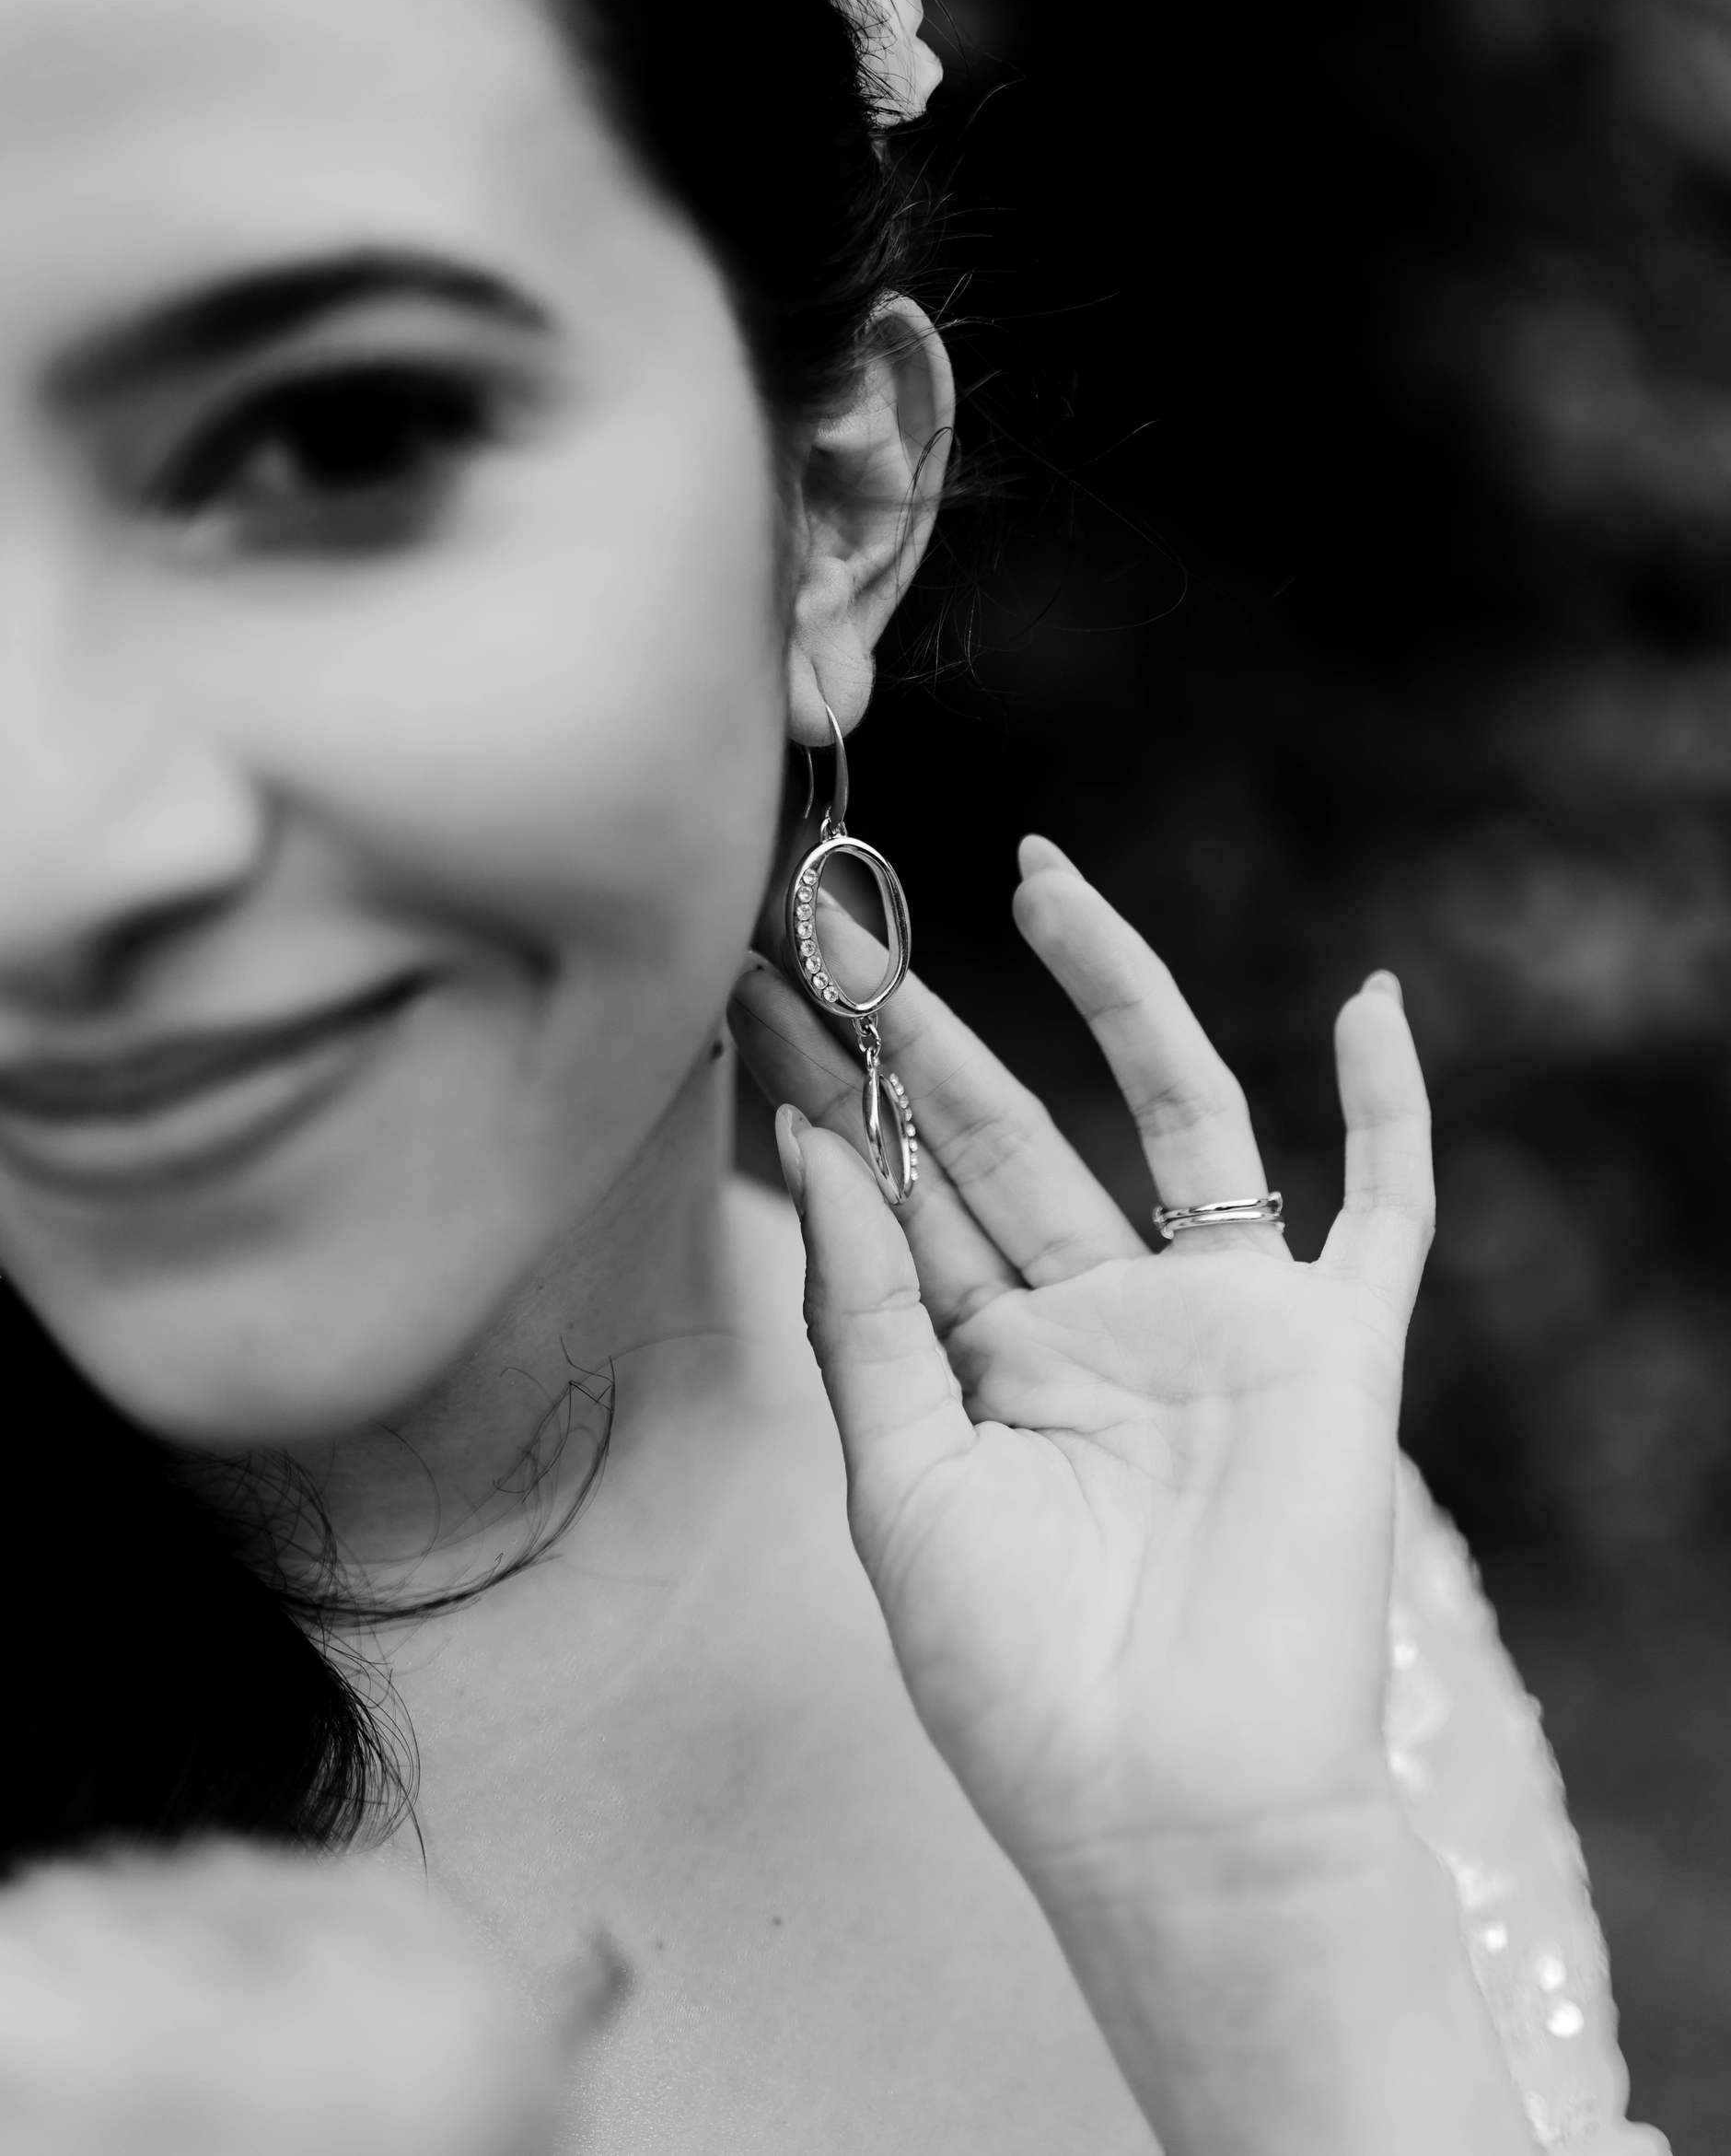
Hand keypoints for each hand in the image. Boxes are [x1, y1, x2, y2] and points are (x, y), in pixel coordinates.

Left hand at [728, 837, 1430, 1895]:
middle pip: (1007, 1131)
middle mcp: (1102, 1322)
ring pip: (1175, 1114)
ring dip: (1117, 995)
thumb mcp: (898, 1485)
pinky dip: (1391, 1112)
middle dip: (918, 1029)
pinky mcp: (1331, 1349)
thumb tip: (808, 1138)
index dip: (831, 1089)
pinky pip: (1384, 1210)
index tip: (757, 987)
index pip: (905, 1190)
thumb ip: (865, 1308)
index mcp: (991, 1366)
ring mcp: (1219, 1322)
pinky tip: (1369, 1003)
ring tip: (1039, 879)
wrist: (1173, 1819)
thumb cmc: (1020, 1686)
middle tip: (836, 914)